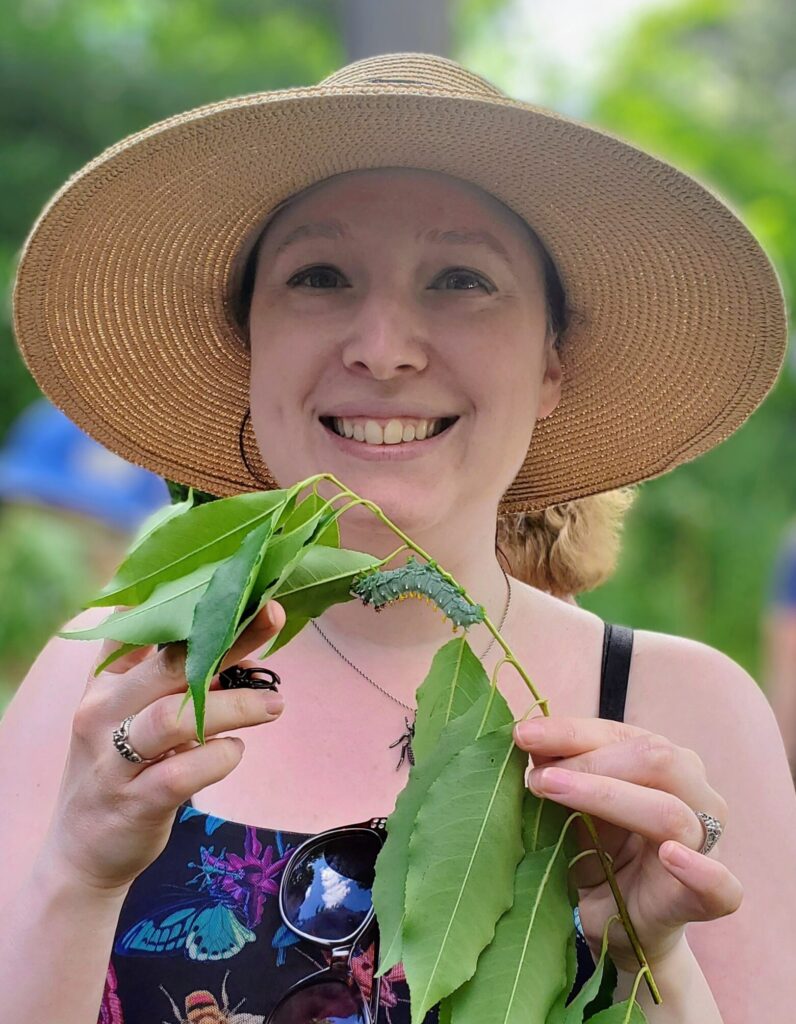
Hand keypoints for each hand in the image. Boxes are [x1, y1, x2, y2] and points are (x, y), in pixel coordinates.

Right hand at [36, 602, 285, 894]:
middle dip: (227, 638)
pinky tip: (235, 751)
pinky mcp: (133, 802)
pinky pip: (180, 774)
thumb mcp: (125, 712)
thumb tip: (224, 631)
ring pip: (174, 718)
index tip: (238, 581)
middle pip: (169, 664)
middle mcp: (102, 714)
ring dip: (233, 705)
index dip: (192, 602)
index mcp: (105, 684)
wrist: (82, 851)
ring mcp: (114, 759)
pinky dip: (216, 758)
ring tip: (274, 703)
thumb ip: (160, 670)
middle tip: (274, 618)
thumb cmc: (118, 767)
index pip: (146, 629)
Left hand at [513, 717, 742, 969]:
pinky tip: (670, 856)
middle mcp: (695, 795)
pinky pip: (721, 885)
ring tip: (554, 792)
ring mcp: (708, 846)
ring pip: (670, 812)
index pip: (620, 735)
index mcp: (665, 763)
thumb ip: (560, 772)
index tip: (523, 735)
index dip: (570, 732)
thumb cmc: (599, 852)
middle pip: (655, 760)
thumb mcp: (573, 808)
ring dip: (608, 797)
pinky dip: (699, 870)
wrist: (618, 924)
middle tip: (536, 776)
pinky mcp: (710, 900)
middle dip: (589, 762)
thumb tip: (528, 738)